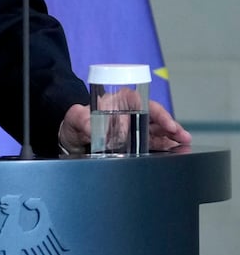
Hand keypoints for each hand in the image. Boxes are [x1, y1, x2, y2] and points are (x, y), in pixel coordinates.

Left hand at [58, 101, 190, 154]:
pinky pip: (153, 142)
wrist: (70, 138)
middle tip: (182, 136)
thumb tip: (88, 123)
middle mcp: (128, 113)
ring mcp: (133, 127)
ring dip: (172, 137)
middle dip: (170, 125)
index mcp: (115, 102)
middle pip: (153, 116)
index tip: (165, 123)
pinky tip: (175, 152)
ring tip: (184, 146)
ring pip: (157, 129)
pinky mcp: (134, 141)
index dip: (156, 112)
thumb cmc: (73, 123)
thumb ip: (80, 119)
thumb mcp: (74, 119)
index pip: (140, 102)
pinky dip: (165, 146)